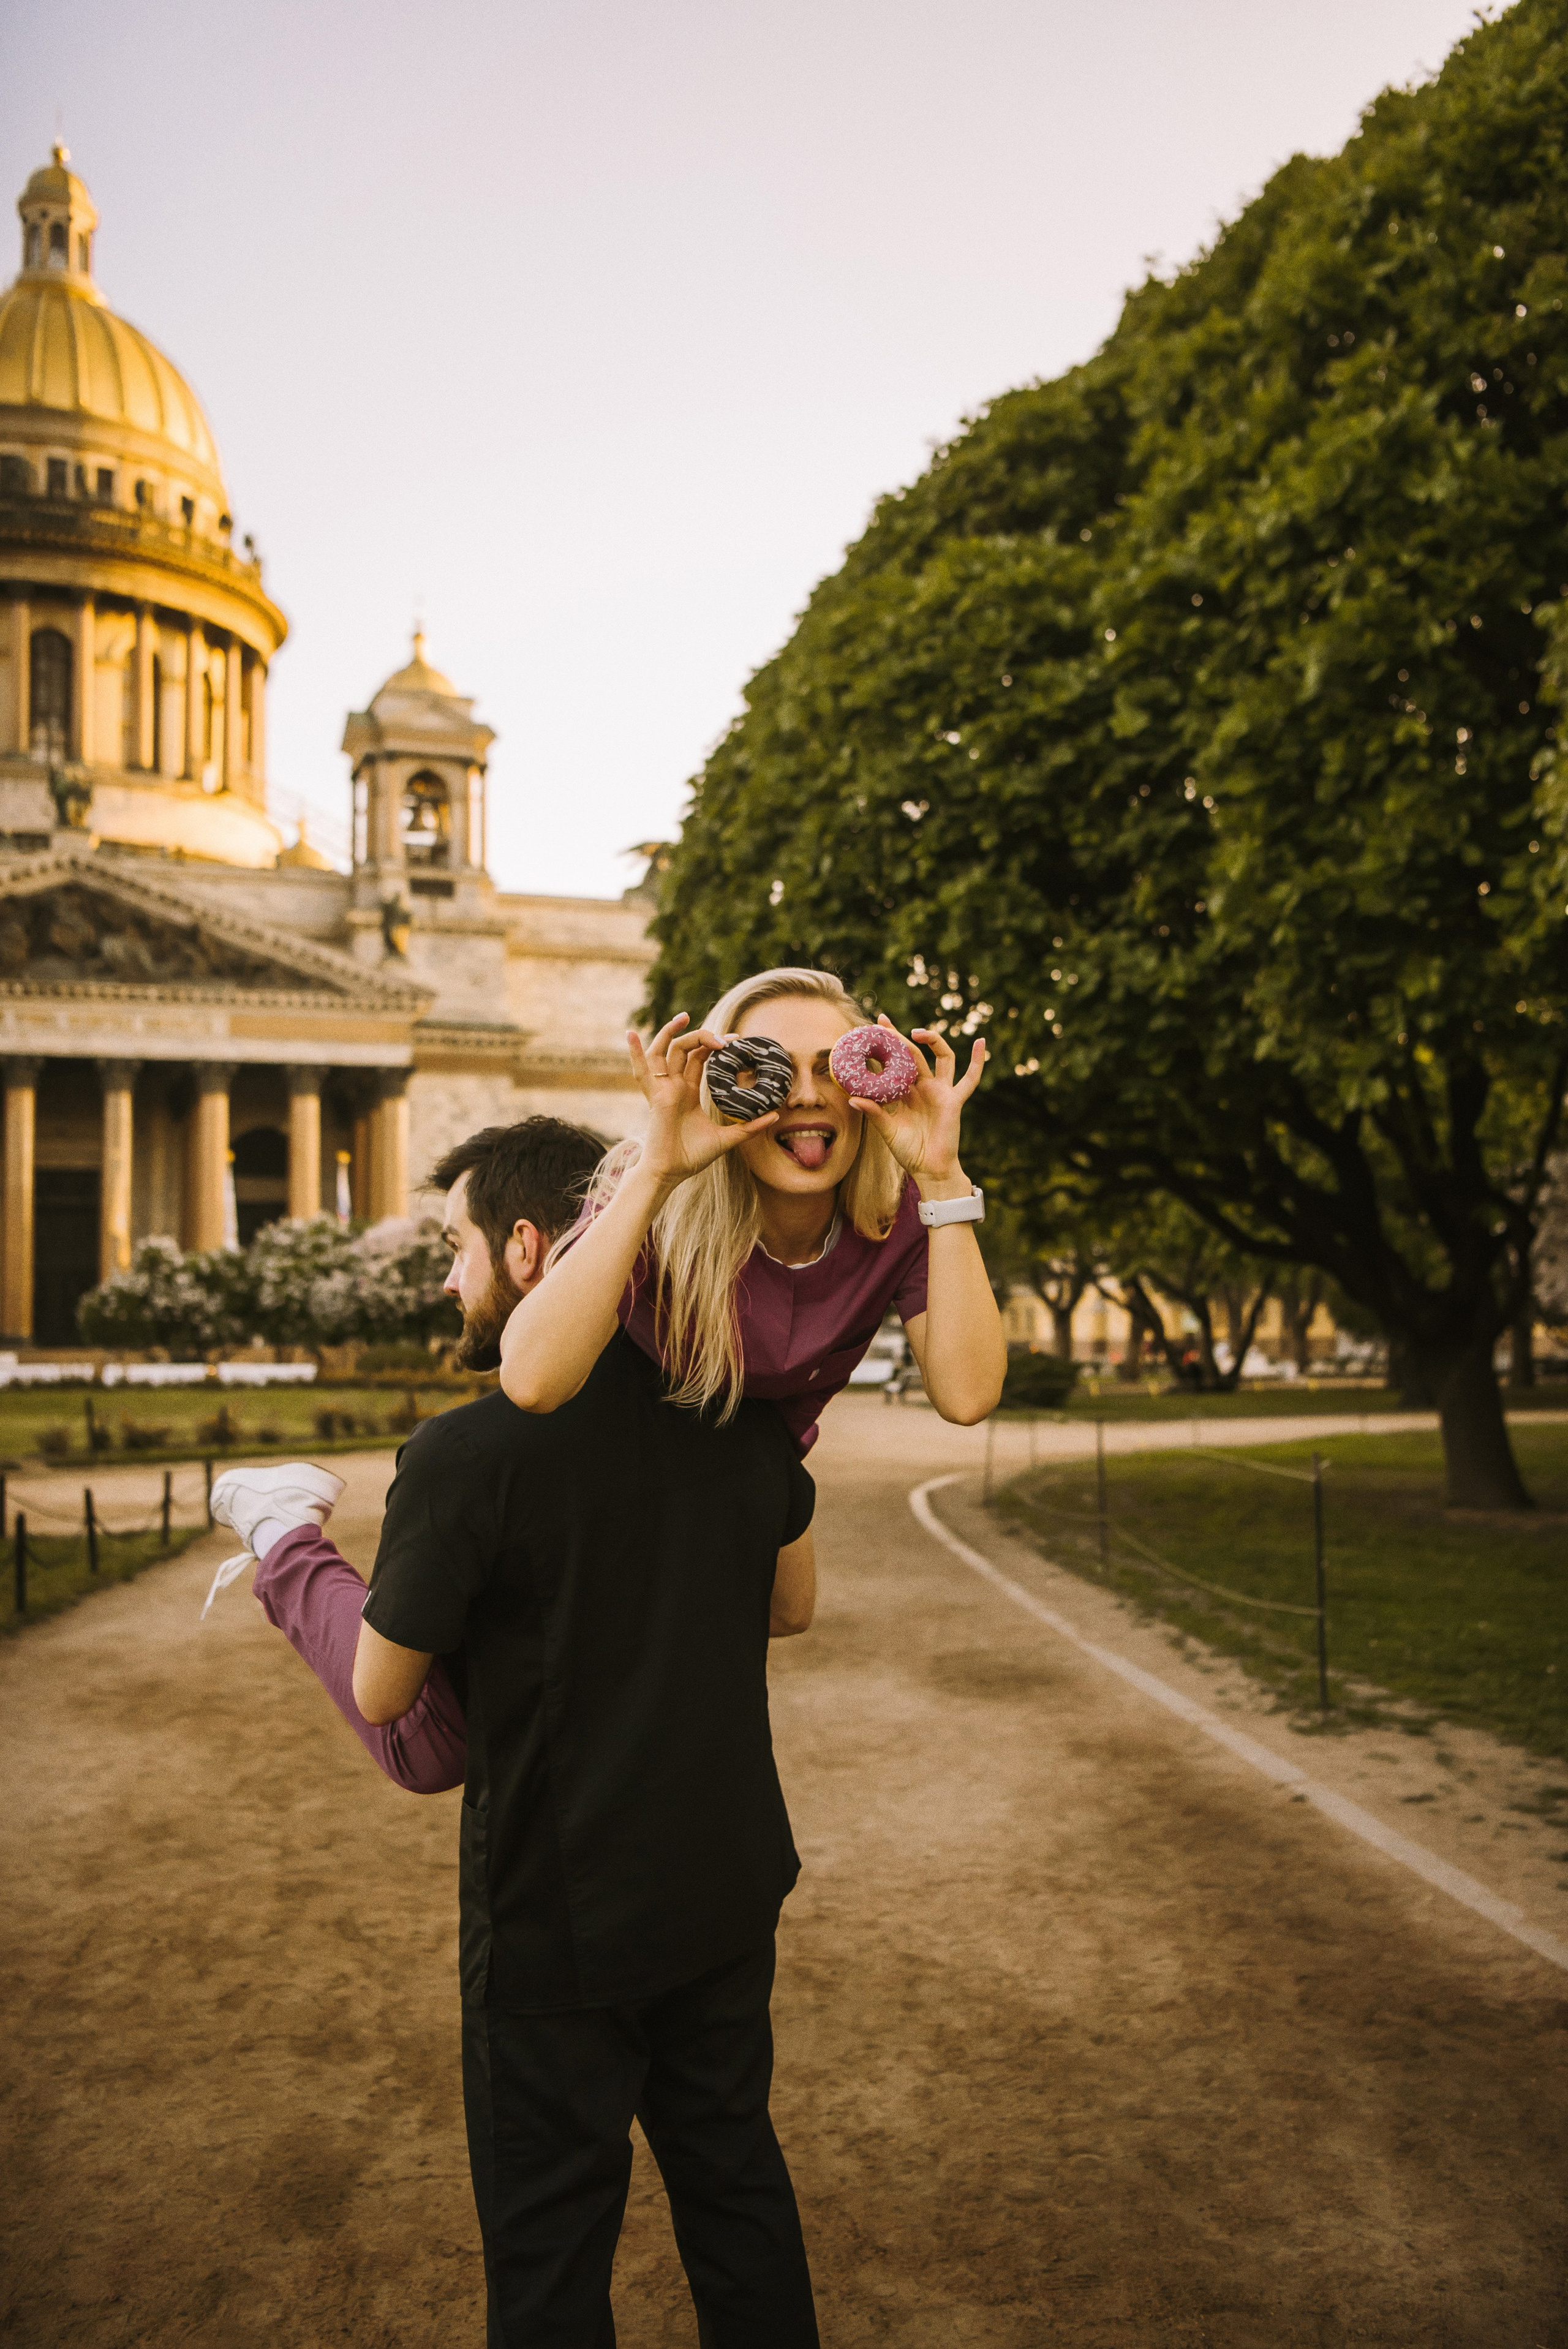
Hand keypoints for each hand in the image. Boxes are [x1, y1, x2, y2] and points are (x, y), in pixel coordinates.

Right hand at [630, 1015, 777, 1187]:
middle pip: (684, 1048)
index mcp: (688, 1092)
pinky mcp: (655, 1096)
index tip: (736, 1040)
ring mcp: (663, 1088)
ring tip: (684, 1017)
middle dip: (702, 1036)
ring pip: (665, 1050)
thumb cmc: (692, 1157)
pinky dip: (634, 1051)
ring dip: (672, 1032)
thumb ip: (749, 1127)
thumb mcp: (727, 1138)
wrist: (672, 1172)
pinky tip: (631, 1033)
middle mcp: (674, 1086)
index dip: (715, 1045)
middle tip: (724, 1037)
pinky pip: (641, 1070)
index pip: (700, 1058)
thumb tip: (776, 1115)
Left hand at [846, 1016, 984, 1193]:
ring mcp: (940, 1091)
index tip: (869, 1028)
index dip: (884, 1047)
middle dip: (898, 1037)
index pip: (894, 1063)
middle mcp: (923, 1087)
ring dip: (933, 1041)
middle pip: (913, 1054)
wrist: (929, 1169)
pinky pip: (970, 1079)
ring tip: (918, 1032)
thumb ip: (874, 1113)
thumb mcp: (887, 1130)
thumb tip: (852, 1099)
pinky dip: (977, 1061)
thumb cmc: (909, 1152)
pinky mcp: (954, 1100)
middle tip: (882, 1022)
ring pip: (941, 1057)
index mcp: (905, 1092)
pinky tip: (981, 1042)